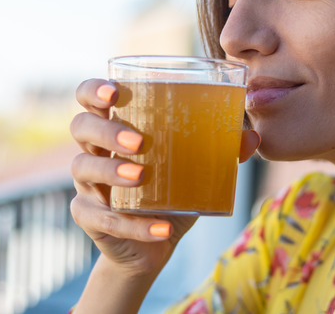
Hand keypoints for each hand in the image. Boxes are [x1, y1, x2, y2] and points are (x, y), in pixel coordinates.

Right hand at [69, 78, 260, 276]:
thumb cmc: (170, 192)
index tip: (113, 92)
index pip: (90, 98)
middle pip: (81, 127)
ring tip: (141, 176)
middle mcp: (95, 151)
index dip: (94, 90)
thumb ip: (220, 151)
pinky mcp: (88, 217)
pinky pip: (102, 218)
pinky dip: (134, 224)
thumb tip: (253, 137)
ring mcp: (88, 185)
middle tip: (138, 141)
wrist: (152, 244)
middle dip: (107, 130)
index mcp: (116, 128)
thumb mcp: (195, 170)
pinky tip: (161, 228)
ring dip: (112, 170)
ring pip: (83, 168)